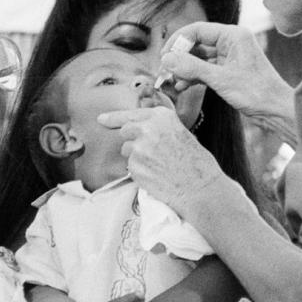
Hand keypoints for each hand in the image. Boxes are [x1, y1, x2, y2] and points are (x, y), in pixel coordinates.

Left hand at [96, 106, 233, 221]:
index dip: (114, 117)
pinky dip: (139, 172)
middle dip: (131, 140)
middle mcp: (147, 128)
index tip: (101, 119)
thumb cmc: (196, 162)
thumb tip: (139, 130)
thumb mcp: (180, 133)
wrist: (200, 187)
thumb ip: (159, 128)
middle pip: (125, 131)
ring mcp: (138, 147)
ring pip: (126, 151)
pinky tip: (156, 176)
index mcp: (161, 116)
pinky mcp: (134, 166)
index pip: (130, 114)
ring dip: (137, 158)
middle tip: (143, 152)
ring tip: (158, 166)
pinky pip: (130, 167)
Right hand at [158, 22, 295, 140]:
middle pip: (196, 43)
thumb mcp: (220, 79)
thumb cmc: (257, 93)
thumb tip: (166, 59)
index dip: (178, 41)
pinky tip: (182, 86)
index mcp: (233, 35)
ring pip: (199, 57)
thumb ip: (192, 67)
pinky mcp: (228, 70)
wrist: (276, 111)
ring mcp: (230, 56)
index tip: (164, 57)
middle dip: (180, 57)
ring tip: (172, 81)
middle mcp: (231, 42)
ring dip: (185, 69)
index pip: (197, 30)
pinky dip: (193, 76)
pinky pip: (205, 69)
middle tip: (165, 71)